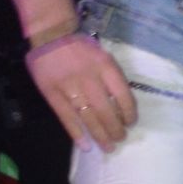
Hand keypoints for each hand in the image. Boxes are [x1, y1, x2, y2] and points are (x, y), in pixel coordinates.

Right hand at [27, 33, 135, 150]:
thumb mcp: (105, 56)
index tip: (131, 122)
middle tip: (121, 138)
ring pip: (88, 116)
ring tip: (108, 146)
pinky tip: (85, 145)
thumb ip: (113, 78)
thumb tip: (123, 105)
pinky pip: (66, 117)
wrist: (52, 37)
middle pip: (106, 110)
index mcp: (106, 67)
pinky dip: (76, 133)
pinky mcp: (51, 93)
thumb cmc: (82, 48)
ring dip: (100, 134)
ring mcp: (69, 87)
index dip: (129, 112)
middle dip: (115, 128)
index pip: (123, 95)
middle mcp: (89, 78)